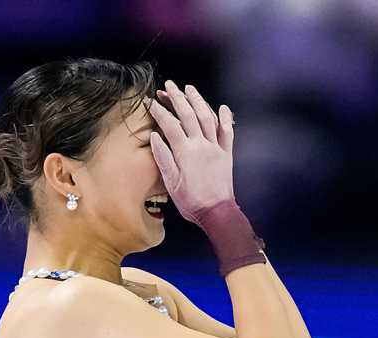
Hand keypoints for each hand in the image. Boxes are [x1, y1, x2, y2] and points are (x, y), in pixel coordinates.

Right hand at [149, 81, 235, 226]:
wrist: (217, 212)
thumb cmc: (191, 201)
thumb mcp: (170, 182)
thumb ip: (163, 157)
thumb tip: (154, 137)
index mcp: (185, 151)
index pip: (169, 124)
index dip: (159, 111)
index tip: (150, 102)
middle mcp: (201, 144)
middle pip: (188, 114)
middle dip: (177, 97)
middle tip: (169, 85)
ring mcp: (216, 147)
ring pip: (207, 117)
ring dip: (198, 100)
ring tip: (189, 88)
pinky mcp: (226, 154)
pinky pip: (228, 131)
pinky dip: (226, 117)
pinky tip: (222, 107)